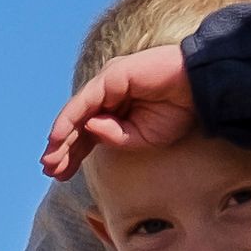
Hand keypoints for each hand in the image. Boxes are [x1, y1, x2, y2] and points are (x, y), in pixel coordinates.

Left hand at [45, 47, 200, 179]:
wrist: (201, 88)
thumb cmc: (179, 111)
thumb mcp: (143, 138)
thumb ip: (116, 137)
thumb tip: (90, 128)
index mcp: (118, 109)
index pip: (88, 132)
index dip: (73, 152)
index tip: (59, 174)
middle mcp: (109, 94)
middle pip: (78, 123)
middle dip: (63, 148)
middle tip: (49, 170)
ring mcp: (109, 83)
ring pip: (78, 113)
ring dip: (61, 138)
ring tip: (50, 161)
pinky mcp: (112, 76)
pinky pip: (85, 101)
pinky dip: (70, 120)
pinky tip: (58, 138)